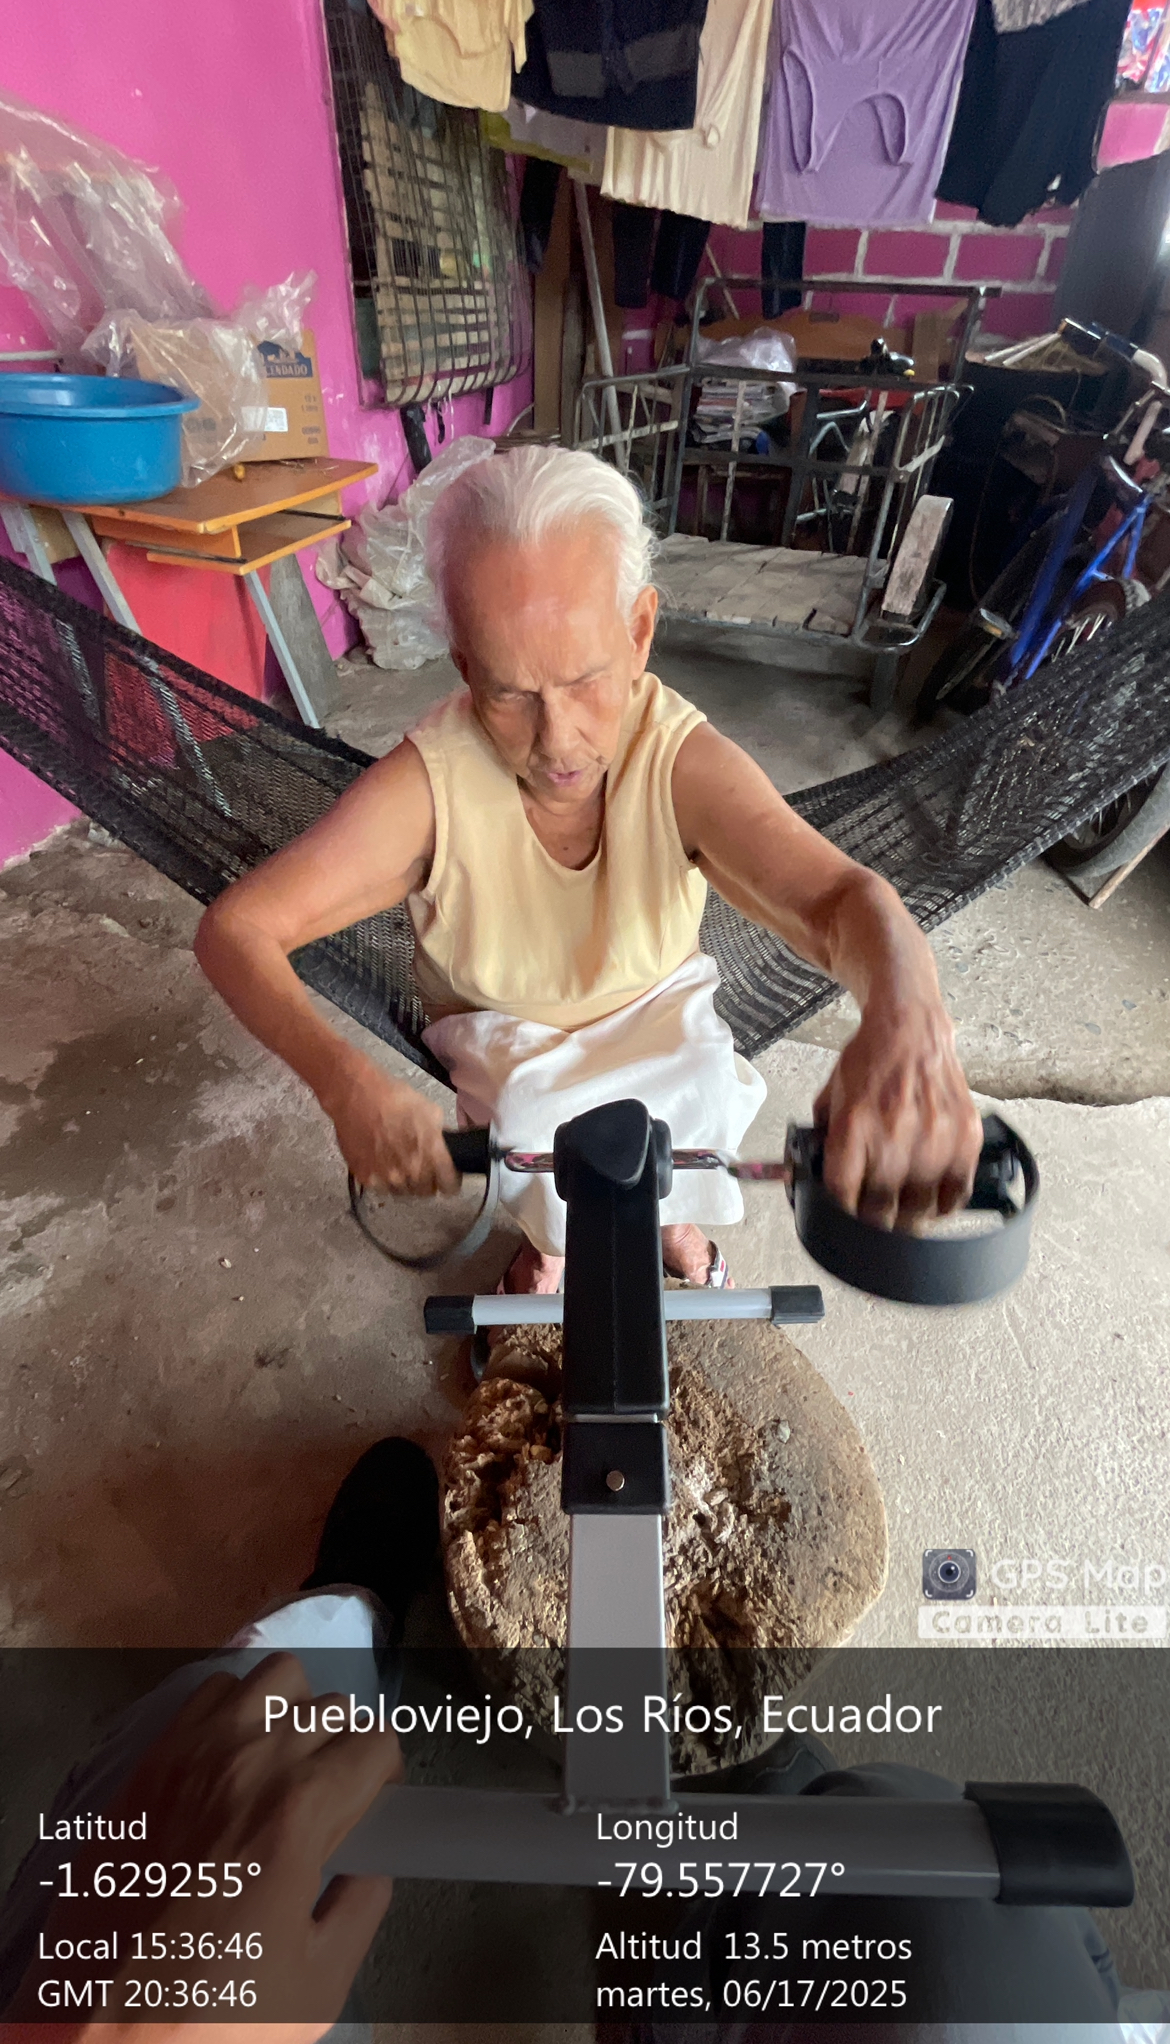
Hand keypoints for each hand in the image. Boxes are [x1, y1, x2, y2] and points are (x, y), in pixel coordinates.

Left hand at [10, 1652, 401, 2037]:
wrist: (105, 2033)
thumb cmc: (215, 2014)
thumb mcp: (318, 1981)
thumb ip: (361, 1908)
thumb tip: (369, 1871)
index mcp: (299, 1810)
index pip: (375, 1743)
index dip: (385, 1777)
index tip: (374, 1807)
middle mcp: (248, 1761)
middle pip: (330, 1707)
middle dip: (344, 1749)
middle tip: (333, 1800)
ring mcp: (191, 1753)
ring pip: (272, 1679)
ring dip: (292, 1711)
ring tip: (284, 1765)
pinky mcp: (148, 1763)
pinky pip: (208, 1695)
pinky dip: (233, 1711)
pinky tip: (230, 1760)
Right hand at [323, 1056, 457, 1195]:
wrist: (356, 1096)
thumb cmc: (394, 1098)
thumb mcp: (430, 1111)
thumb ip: (440, 1137)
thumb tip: (443, 1148)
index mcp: (432, 1155)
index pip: (450, 1187)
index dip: (450, 1180)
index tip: (446, 1176)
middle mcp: (411, 1172)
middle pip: (426, 1192)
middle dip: (427, 1180)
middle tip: (420, 1164)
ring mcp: (388, 1178)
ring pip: (404, 1192)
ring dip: (405, 1181)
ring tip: (398, 1162)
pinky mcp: (367, 1179)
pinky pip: (383, 1188)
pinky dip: (384, 1179)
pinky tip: (382, 1161)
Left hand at [814, 997, 982, 1228]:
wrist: (909, 1027)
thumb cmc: (869, 1060)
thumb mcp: (829, 1097)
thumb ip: (822, 1140)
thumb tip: (807, 1176)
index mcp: (854, 1127)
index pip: (842, 1196)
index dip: (840, 1217)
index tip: (842, 1221)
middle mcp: (894, 1136)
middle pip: (881, 1213)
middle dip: (872, 1223)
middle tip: (873, 1220)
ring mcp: (933, 1140)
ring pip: (919, 1211)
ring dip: (908, 1220)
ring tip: (902, 1217)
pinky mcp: (965, 1138)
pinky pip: (957, 1194)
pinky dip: (944, 1206)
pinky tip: (933, 1204)